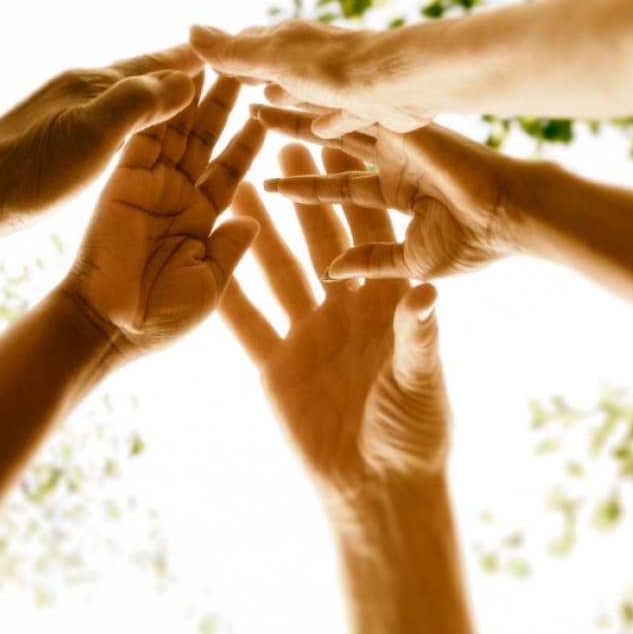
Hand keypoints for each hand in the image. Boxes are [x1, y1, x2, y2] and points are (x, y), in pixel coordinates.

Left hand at [0, 45, 203, 222]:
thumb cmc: (28, 171)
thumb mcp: (91, 133)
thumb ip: (140, 102)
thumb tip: (187, 77)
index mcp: (93, 84)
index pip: (157, 63)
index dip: (193, 59)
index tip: (227, 48)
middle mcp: (80, 91)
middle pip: (142, 74)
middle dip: (179, 70)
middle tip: (217, 63)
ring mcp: (65, 114)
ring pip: (125, 97)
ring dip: (158, 94)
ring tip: (186, 93)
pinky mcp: (53, 142)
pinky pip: (110, 122)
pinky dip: (135, 120)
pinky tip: (130, 132)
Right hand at [62, 77, 264, 359]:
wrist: (109, 326)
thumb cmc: (160, 317)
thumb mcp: (210, 282)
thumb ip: (230, 249)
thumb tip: (253, 221)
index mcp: (200, 219)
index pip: (230, 170)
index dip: (249, 141)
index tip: (270, 110)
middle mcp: (176, 194)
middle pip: (205, 138)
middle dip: (225, 103)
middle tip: (245, 66)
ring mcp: (149, 183)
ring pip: (177, 129)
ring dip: (195, 96)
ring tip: (217, 60)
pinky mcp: (124, 178)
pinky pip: (146, 136)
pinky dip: (160, 107)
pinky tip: (178, 79)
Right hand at [189, 20, 434, 136]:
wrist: (401, 81)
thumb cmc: (333, 68)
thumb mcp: (273, 60)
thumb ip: (234, 52)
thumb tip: (190, 30)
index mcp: (288, 40)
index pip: (249, 43)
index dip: (227, 53)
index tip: (204, 62)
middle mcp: (313, 56)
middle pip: (276, 64)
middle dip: (253, 72)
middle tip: (232, 83)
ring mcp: (340, 81)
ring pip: (303, 89)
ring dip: (284, 96)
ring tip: (262, 105)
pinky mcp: (364, 105)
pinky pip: (337, 113)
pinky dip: (323, 120)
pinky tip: (320, 131)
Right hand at [220, 144, 448, 505]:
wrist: (377, 489)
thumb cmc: (415, 434)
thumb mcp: (420, 382)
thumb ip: (418, 338)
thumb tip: (429, 293)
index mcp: (387, 302)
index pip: (370, 234)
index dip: (354, 191)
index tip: (338, 147)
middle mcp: (346, 308)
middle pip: (320, 239)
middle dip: (302, 193)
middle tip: (281, 144)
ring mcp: (308, 333)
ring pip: (278, 270)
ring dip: (258, 230)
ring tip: (235, 185)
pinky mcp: (275, 363)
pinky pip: (246, 321)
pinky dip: (226, 291)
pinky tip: (203, 257)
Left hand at [255, 107, 523, 279]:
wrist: (507, 217)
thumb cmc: (472, 245)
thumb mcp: (409, 260)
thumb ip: (371, 262)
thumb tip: (331, 272)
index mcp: (399, 191)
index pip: (338, 186)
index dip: (304, 187)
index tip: (269, 184)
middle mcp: (395, 159)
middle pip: (329, 141)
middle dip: (292, 131)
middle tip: (255, 117)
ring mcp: (397, 138)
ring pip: (336, 118)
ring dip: (298, 109)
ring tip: (260, 97)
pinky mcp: (400, 122)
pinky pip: (352, 107)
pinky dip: (321, 99)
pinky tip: (290, 88)